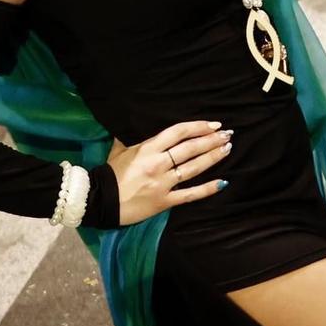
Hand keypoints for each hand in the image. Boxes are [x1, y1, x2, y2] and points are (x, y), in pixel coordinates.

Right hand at [107, 120, 233, 224]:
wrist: (98, 201)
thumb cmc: (109, 174)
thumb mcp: (118, 150)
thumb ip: (131, 138)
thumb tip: (132, 123)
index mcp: (147, 148)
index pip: (178, 132)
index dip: (198, 126)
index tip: (213, 124)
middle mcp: (158, 163)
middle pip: (190, 148)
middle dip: (211, 140)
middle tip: (227, 135)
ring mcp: (163, 183)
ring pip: (194, 168)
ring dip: (213, 157)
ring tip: (227, 149)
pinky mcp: (164, 201)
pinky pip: (190, 194)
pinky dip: (207, 189)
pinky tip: (223, 182)